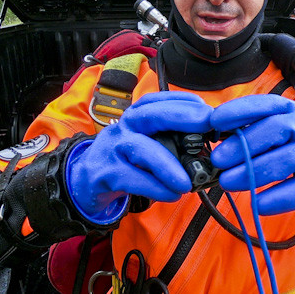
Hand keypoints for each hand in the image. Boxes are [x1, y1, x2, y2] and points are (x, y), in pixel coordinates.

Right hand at [65, 91, 212, 223]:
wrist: (85, 181)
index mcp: (136, 117)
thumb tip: (208, 147)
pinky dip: (156, 188)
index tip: (209, 109)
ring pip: (141, 149)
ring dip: (167, 164)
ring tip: (188, 182)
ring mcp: (113, 149)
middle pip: (150, 114)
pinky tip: (172, 194)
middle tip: (207, 124)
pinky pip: (133, 179)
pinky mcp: (106, 173)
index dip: (185, 102)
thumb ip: (170, 141)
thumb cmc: (124, 161)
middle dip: (181, 116)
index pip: (159, 100)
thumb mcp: (145, 143)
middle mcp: (124, 127)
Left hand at [209, 95, 294, 214]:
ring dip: (250, 174)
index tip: (214, 121)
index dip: (238, 111)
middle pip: (273, 131)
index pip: (265, 105)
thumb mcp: (282, 121)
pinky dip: (274, 200)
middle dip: (241, 146)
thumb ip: (253, 124)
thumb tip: (214, 130)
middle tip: (217, 160)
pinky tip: (256, 203)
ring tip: (226, 182)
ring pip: (281, 163)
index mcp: (290, 110)